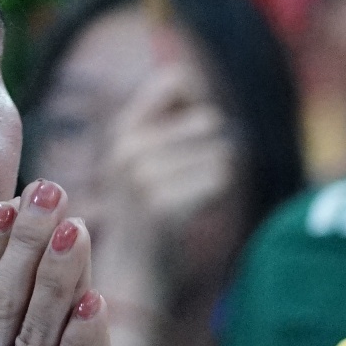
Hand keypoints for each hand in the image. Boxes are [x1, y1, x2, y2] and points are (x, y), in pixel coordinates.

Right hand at [103, 50, 237, 242]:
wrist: (133, 267)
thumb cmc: (149, 209)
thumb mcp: (142, 156)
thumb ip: (162, 120)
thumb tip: (191, 78)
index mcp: (124, 128)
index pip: (177, 78)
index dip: (201, 98)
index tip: (199, 128)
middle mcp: (128, 147)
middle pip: (209, 120)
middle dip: (216, 146)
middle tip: (193, 175)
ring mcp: (143, 176)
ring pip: (222, 152)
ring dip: (220, 173)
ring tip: (192, 192)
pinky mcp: (163, 205)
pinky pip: (220, 181)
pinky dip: (218, 194)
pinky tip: (196, 208)